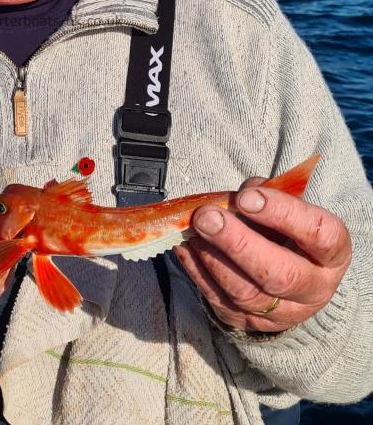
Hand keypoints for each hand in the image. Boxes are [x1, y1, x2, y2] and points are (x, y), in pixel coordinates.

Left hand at [174, 176, 351, 332]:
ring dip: (212, 258)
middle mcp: (313, 288)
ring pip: (245, 293)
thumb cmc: (284, 231)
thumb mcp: (286, 206)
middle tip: (207, 217)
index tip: (247, 197)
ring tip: (194, 229)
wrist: (287, 275)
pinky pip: (219, 301)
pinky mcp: (249, 322)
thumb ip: (264, 195)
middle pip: (280, 274)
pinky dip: (197, 271)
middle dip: (237, 243)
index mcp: (331, 253)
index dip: (282, 214)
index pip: (317, 234)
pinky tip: (186, 247)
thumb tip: (233, 199)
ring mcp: (282, 312)